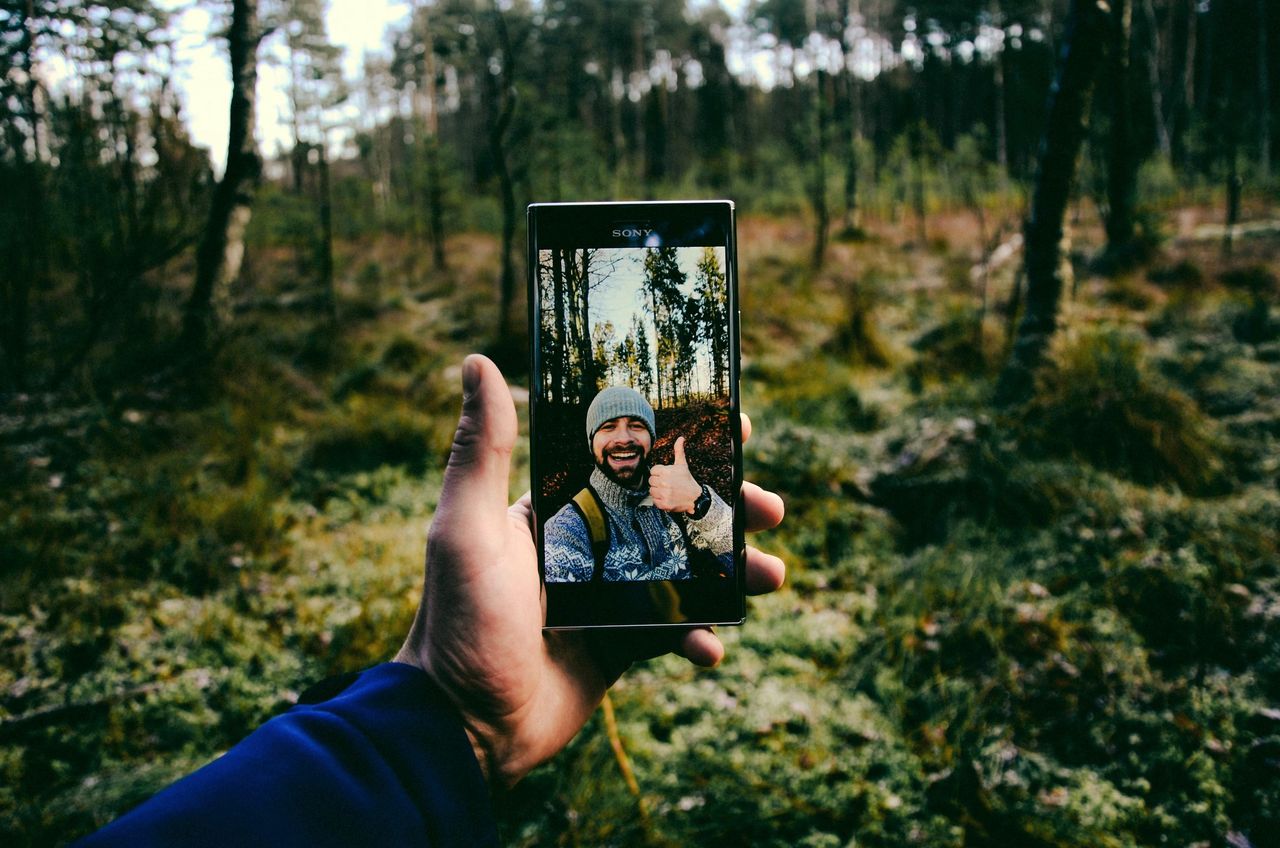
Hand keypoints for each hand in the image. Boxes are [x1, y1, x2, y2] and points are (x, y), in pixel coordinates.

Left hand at [395, 355, 785, 789]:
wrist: (459, 727)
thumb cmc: (458, 621)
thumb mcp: (466, 529)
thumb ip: (480, 450)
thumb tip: (476, 363)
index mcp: (557, 507)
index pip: (628, 458)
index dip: (682, 440)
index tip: (733, 424)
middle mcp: (587, 544)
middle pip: (671, 512)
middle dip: (726, 507)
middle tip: (770, 508)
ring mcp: (607, 596)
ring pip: (686, 570)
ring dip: (732, 570)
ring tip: (771, 575)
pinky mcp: (619, 646)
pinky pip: (672, 631)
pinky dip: (698, 636)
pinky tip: (710, 646)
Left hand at [649, 436, 703, 513]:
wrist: (695, 498)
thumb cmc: (687, 480)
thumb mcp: (682, 465)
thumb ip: (679, 450)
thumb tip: (681, 438)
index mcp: (666, 471)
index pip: (653, 471)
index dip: (659, 473)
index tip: (666, 476)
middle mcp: (664, 482)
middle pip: (651, 481)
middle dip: (658, 482)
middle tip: (667, 484)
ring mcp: (664, 494)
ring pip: (651, 491)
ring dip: (658, 492)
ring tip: (667, 491)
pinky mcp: (664, 504)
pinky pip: (654, 501)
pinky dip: (659, 501)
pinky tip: (667, 498)